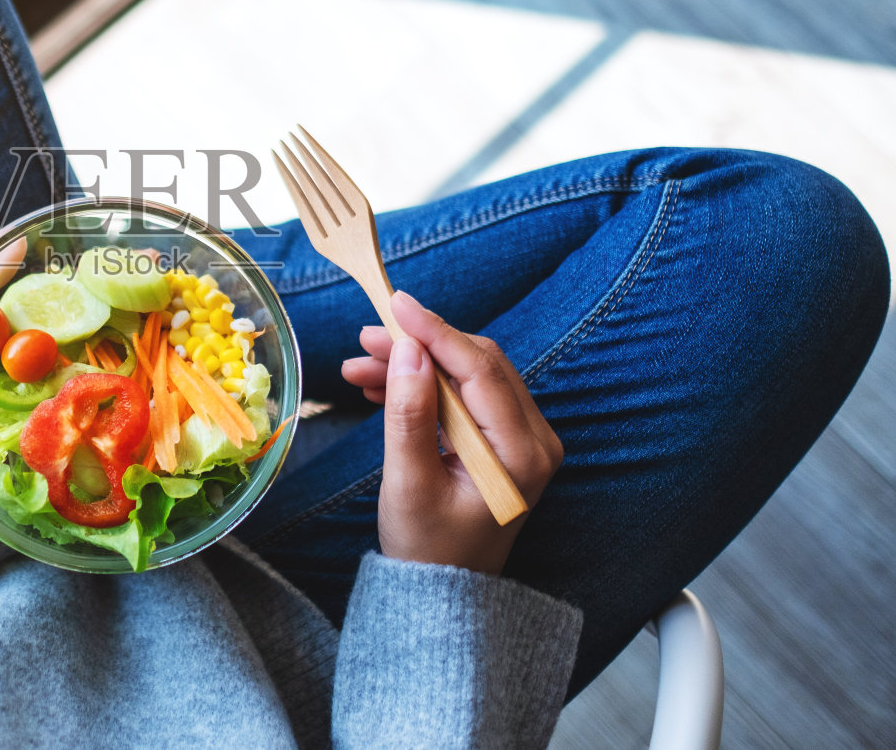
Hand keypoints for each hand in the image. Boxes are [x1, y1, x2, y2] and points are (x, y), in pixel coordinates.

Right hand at [339, 290, 562, 574]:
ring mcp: (521, 440)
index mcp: (522, 454)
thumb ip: (409, 414)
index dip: (436, 332)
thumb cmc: (427, 547)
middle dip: (420, 346)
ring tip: (360, 367)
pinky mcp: (502, 441)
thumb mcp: (409, 481)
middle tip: (367, 338)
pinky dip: (424, 386)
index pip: (480, 370)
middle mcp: (534, 440)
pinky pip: (463, 397)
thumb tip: (407, 350)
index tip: (397, 303)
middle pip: (477, 365)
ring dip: (415, 365)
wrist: (441, 592)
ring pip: (466, 376)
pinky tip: (382, 386)